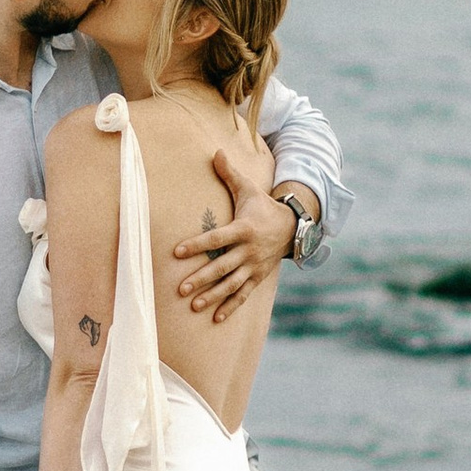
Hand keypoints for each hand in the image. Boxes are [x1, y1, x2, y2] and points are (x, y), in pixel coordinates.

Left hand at [174, 151, 302, 320]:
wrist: (293, 227)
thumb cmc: (262, 206)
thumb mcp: (249, 189)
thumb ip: (229, 174)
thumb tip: (216, 151)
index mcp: (243, 228)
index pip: (216, 238)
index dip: (197, 245)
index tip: (177, 252)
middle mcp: (248, 250)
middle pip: (222, 266)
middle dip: (202, 278)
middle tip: (181, 288)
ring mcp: (254, 266)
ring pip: (231, 284)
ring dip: (213, 296)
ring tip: (194, 305)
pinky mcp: (258, 277)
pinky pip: (243, 294)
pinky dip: (231, 306)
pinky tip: (216, 318)